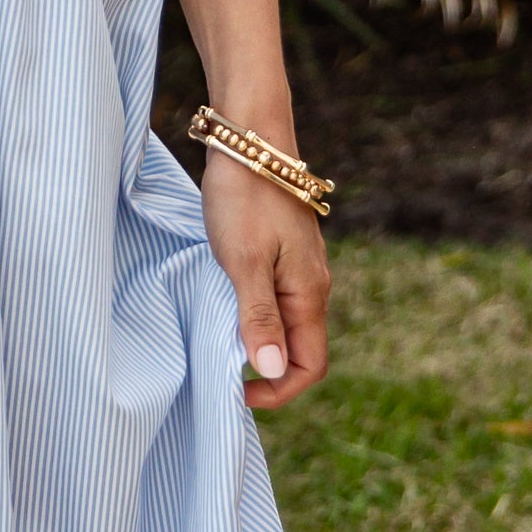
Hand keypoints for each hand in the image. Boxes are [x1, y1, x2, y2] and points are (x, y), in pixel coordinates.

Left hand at [199, 147, 328, 408]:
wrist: (250, 139)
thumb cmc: (244, 198)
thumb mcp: (244, 262)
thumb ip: (258, 317)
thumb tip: (271, 369)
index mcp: (310, 293)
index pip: (311, 364)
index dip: (278, 389)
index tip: (237, 392)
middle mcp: (312, 286)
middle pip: (301, 349)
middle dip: (268, 372)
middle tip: (222, 373)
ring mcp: (299, 269)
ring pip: (288, 325)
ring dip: (260, 344)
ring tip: (219, 344)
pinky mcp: (283, 254)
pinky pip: (277, 301)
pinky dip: (255, 318)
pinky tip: (224, 309)